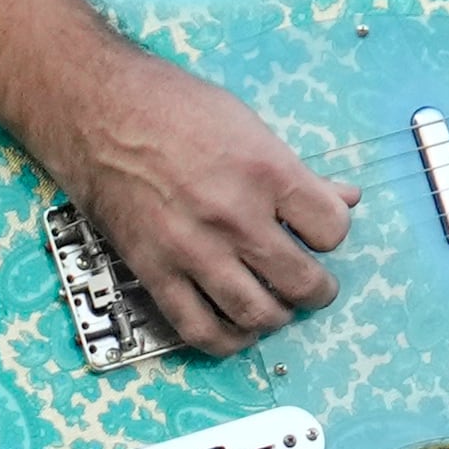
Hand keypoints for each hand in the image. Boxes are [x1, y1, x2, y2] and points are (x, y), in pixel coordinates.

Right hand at [35, 43, 356, 356]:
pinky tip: (237, 329)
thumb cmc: (177, 108)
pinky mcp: (155, 272)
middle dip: (317, 289)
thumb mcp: (251, 126)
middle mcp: (235, 217)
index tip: (322, 232)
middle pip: (301, 281)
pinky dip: (227, 340)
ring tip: (278, 306)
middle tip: (314, 285)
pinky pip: (199, 328)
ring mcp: (194, 250)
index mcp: (268, 172)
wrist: (102, 114)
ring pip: (256, 314)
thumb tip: (346, 198)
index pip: (332, 229)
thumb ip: (300, 172)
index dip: (333, 233)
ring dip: (277, 317)